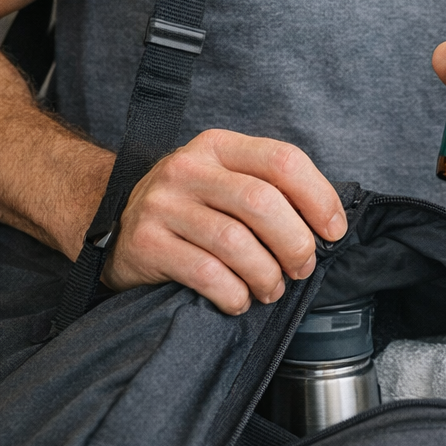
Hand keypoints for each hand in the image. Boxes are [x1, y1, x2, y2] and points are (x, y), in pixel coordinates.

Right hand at [101, 129, 346, 314]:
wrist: (111, 222)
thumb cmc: (188, 207)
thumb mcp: (223, 180)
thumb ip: (268, 189)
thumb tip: (326, 224)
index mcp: (218, 146)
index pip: (282, 160)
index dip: (319, 197)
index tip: (333, 231)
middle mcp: (188, 168)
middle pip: (262, 202)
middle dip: (295, 242)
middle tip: (302, 267)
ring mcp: (162, 205)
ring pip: (235, 242)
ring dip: (266, 275)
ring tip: (270, 288)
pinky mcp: (145, 243)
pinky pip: (204, 273)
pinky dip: (233, 293)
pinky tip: (238, 299)